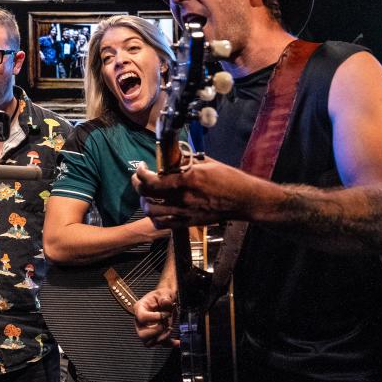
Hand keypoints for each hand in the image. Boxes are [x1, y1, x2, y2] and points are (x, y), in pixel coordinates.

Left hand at [131, 159, 252, 228]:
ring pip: (151, 211)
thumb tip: (172, 157)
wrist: (244, 200)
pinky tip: (157, 211)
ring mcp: (184, 212)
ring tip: (147, 195)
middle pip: (146, 194)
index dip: (140, 172)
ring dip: (144, 202)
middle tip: (139, 179)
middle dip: (137, 185)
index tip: (142, 167)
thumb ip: (187, 161)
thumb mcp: (207, 163)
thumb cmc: (230, 179)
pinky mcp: (189, 223)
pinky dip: (155, 218)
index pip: (150, 179)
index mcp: (186, 180)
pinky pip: (163, 224)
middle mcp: (182, 197)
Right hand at [135, 287, 178, 346]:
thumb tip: (166, 302)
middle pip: (142, 334)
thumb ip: (164, 297)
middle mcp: (140, 322)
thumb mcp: (163, 293)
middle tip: (166, 325)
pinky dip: (171, 344)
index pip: (142, 317)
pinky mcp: (156, 336)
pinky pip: (161, 344)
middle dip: (156, 331)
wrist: (165, 300)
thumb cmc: (161, 296)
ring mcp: (146, 330)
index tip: (166, 314)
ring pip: (149, 342)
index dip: (155, 317)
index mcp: (140, 309)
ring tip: (170, 329)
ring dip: (161, 339)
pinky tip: (178, 341)